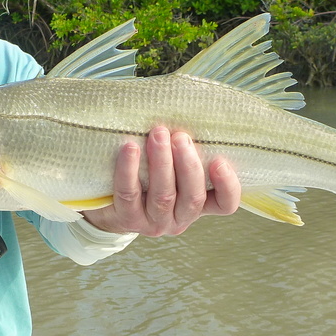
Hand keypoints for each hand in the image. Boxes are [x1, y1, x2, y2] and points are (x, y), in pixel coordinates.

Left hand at [81, 126, 240, 236]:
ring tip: (158, 134)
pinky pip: (129, 193)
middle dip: (188, 165)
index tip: (220, 161)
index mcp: (197, 205)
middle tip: (180, 137)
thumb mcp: (172, 168)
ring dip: (162, 162)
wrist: (107, 205)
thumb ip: (183, 152)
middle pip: (192, 197)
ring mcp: (154, 222)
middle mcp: (179, 218)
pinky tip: (129, 147)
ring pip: (163, 196)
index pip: (225, 204)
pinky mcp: (127, 219)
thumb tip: (188, 112)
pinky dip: (129, 169)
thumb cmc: (147, 177)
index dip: (228, 186)